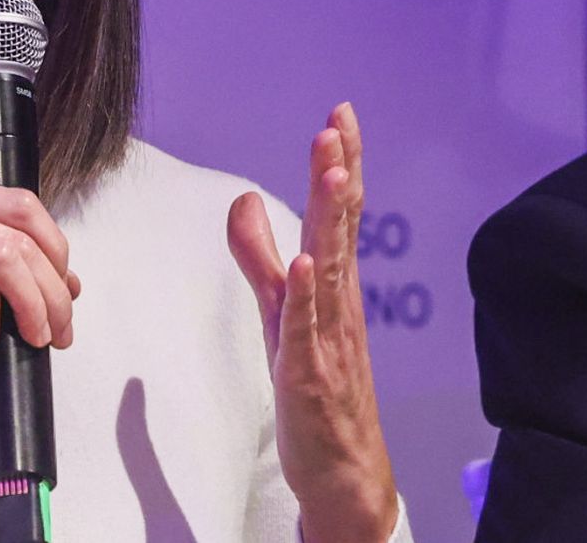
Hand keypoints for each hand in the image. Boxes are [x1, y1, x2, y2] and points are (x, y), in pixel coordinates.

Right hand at [0, 182, 79, 450]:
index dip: (55, 248)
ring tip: (33, 338)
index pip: (19, 204)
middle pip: (19, 234)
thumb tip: (68, 280)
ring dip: (34, 309)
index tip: (66, 290)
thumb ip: (3, 268)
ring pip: (8, 261)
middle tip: (60, 330)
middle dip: (53, 289)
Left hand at [226, 102, 398, 542]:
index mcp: (333, 285)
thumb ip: (260, 255)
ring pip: (331, 268)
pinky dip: (308, 296)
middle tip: (337, 125)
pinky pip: (308, 330)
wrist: (343, 471)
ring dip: (332, 219)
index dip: (339, 164)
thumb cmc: (317, 387)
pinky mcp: (310, 375)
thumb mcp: (278, 310)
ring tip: (333, 172)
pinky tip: (308, 264)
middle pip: (339, 229)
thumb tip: (244, 200)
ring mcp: (327, 338)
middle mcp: (337, 304)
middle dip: (338, 175)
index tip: (339, 116)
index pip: (337, 214)